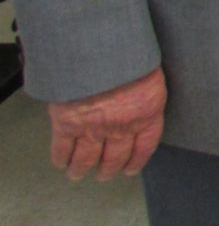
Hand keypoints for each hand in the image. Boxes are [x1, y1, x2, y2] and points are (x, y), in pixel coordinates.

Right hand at [48, 65, 165, 180]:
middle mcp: (121, 128)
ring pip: (86, 159)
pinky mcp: (67, 124)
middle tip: (104, 175)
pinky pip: (62, 149)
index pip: (144, 147)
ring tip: (77, 174)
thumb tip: (141, 104)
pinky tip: (61, 162)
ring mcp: (93, 128)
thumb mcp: (150, 74)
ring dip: (81, 169)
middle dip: (108, 169)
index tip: (130, 169)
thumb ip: (144, 96)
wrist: (102, 51)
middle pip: (114, 158)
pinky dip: (60, 158)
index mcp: (147, 114)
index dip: (136, 161)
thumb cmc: (131, 56)